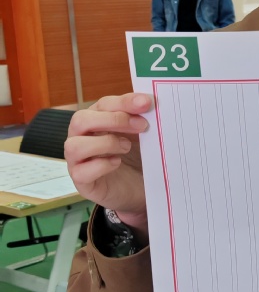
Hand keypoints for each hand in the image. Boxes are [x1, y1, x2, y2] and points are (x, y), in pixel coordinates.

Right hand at [65, 94, 151, 237]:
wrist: (139, 189)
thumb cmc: (136, 158)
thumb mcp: (140, 136)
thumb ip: (140, 119)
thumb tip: (150, 103)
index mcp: (95, 120)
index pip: (103, 104)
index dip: (125, 102)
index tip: (147, 103)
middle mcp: (81, 137)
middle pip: (81, 119)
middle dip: (113, 119)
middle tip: (142, 126)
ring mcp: (78, 160)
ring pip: (75, 145)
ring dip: (105, 143)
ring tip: (126, 147)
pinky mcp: (82, 182)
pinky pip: (80, 172)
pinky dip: (101, 165)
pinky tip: (117, 163)